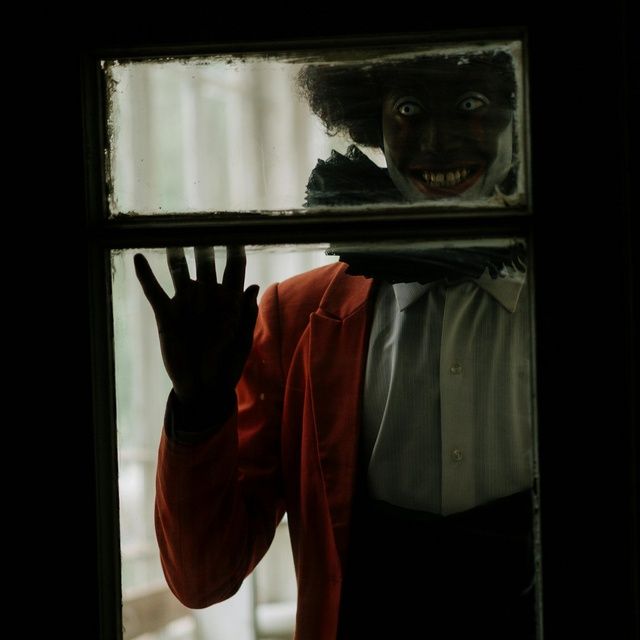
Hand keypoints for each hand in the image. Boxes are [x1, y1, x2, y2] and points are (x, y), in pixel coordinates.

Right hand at [134, 246, 258, 407]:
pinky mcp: (166, 315)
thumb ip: (246, 314)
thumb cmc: (228, 364)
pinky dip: (146, 275)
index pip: (234, 272)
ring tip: (172, 237)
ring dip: (176, 256)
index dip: (235, 253)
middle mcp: (206, 297)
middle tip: (202, 226)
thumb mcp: (241, 342)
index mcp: (228, 302)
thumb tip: (253, 285)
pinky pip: (154, 292)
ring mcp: (186, 304)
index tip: (236, 233)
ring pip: (180, 273)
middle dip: (205, 248)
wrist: (203, 386)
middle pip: (205, 266)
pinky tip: (138, 257)